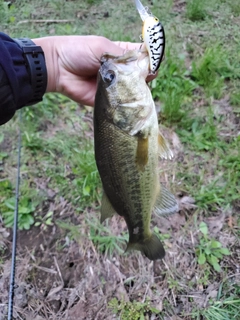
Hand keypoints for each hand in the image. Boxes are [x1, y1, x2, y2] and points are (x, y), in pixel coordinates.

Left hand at [33, 36, 151, 105]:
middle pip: (140, 75)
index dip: (150, 60)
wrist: (58, 68)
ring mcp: (115, 87)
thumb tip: (146, 65)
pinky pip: (122, 103)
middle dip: (145, 76)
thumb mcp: (103, 47)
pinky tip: (130, 99)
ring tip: (136, 87)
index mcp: (120, 55)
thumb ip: (124, 56)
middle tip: (145, 76)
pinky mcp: (108, 101)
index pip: (141, 57)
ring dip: (137, 89)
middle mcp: (120, 72)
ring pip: (134, 90)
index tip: (156, 62)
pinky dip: (127, 102)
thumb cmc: (79, 51)